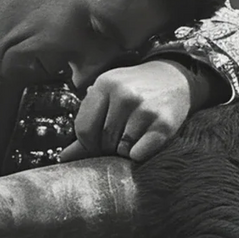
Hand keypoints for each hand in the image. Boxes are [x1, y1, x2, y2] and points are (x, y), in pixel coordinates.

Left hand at [59, 59, 208, 163]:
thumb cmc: (135, 91)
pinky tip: (147, 138)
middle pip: (102, 141)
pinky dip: (140, 154)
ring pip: (122, 150)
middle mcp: (124, 94)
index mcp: (105, 85)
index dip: (89, 143)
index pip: (83, 129)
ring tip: (136, 133)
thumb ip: (87, 126)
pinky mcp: (164, 123)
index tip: (100, 141)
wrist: (175, 78)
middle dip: (109, 147)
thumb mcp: (108, 98)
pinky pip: (139, 154)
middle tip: (122, 136)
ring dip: (126, 150)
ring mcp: (145, 108)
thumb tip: (63, 158)